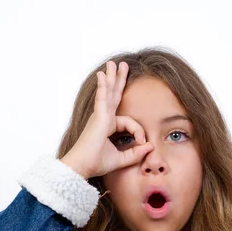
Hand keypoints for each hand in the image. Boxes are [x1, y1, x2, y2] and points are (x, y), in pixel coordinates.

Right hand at [60, 61, 153, 178]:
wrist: (82, 167)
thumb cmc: (96, 163)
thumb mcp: (122, 159)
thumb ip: (136, 153)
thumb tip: (150, 146)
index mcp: (107, 126)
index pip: (128, 122)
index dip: (138, 131)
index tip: (142, 142)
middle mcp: (102, 118)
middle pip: (114, 95)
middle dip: (118, 80)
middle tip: (122, 66)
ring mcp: (99, 116)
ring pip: (108, 92)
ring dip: (111, 77)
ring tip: (114, 63)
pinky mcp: (98, 117)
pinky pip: (102, 98)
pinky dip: (103, 86)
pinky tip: (103, 74)